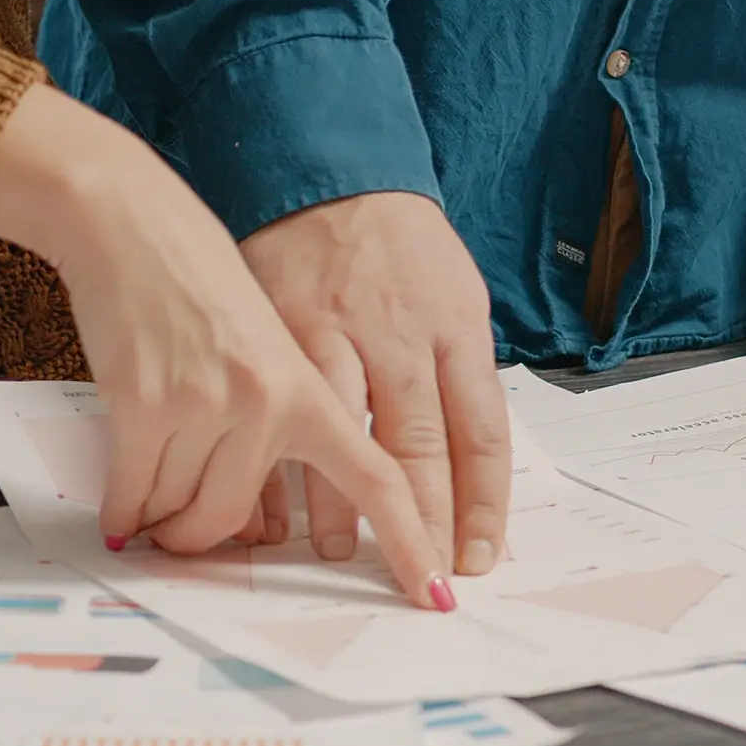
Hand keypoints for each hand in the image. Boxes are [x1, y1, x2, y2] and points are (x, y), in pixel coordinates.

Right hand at [0, 87, 454, 609]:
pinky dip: (124, 511)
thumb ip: (293, 416)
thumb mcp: (279, 340)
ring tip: (147, 505)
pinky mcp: (147, 404)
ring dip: (160, 524)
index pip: (381, 478)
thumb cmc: (205, 280)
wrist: (134, 223)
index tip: (436, 596)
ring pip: (185, 512)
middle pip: (243, 525)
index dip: (410, 542)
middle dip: (203, 543)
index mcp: (315, 387)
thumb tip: (276, 513)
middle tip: (184, 540)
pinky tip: (121, 510)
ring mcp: (209, 403)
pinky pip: (136, 494)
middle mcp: (272, 400)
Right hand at [238, 192, 510, 575]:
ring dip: (336, 508)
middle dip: (419, 523)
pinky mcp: (266, 330)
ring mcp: (325, 331)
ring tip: (337, 552)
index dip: (480, 505)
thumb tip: (468, 464)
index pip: (479, 433)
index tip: (473, 558)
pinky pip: (267, 415)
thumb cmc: (393, 243)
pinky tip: (264, 511)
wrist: (317, 169)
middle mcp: (392, 332)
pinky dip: (265, 470)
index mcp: (450, 326)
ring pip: (336, 438)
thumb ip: (456, 372)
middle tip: (415, 576)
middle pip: (415, 447)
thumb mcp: (452, 294)